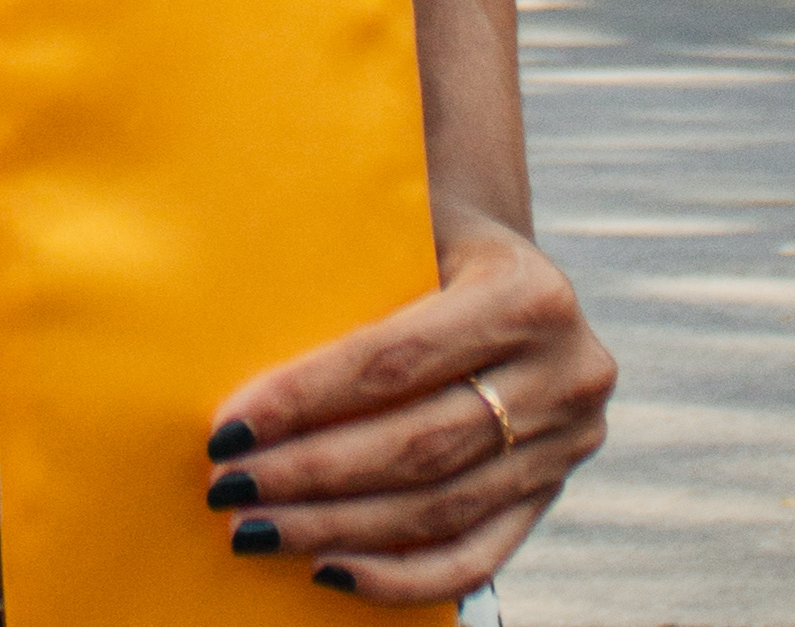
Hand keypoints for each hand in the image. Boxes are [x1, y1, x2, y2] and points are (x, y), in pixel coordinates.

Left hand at [197, 211, 612, 603]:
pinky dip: (399, 574)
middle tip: (228, 488)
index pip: (395, 361)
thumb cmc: (424, 230)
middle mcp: (566, 373)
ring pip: (439, 508)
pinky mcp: (552, 492)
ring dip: (338, 529)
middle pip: (416, 445)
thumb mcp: (406, 219)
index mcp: (528, 293)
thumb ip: (349, 259)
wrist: (502, 258)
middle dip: (311, 474)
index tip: (229, 426)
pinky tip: (327, 570)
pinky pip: (475, 555)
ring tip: (258, 529)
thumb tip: (226, 312)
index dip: (306, 398)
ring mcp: (568, 443)